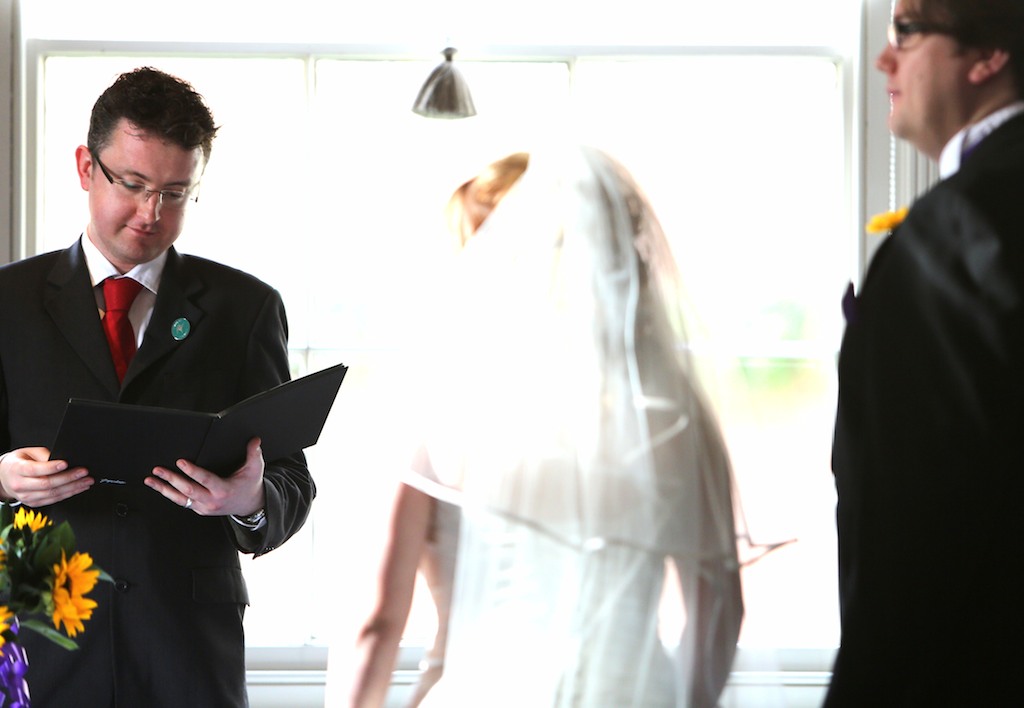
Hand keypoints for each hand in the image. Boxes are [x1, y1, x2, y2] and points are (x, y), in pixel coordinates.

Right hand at [0, 447, 93, 505]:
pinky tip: (79, 488)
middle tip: (84, 472)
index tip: (66, 463)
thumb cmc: (18, 463)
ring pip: (52, 494)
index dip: (51, 467)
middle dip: (68, 478)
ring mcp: (27, 497)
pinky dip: (68, 494)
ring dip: (73, 488)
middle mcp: (20, 485)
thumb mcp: (28, 453)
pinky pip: (54, 500)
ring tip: (86, 481)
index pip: (35, 469)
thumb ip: (43, 455)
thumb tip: (61, 459)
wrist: (5, 478)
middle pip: (47, 484)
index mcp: (17, 469)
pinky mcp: (34, 503)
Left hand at [145, 437, 265, 516]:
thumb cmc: (250, 485)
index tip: (180, 462)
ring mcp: (204, 507)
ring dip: (163, 489)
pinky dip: (169, 494)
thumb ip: (254, 453)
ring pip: (180, 499)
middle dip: (171, 479)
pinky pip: (182, 502)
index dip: (192, 471)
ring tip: (151, 480)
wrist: (250, 505)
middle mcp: (212, 501)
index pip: (205, 480)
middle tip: (158, 469)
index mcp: (224, 490)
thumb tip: (255, 440)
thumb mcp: (255, 469)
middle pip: (187, 490)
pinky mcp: (199, 509)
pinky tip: (160, 487)